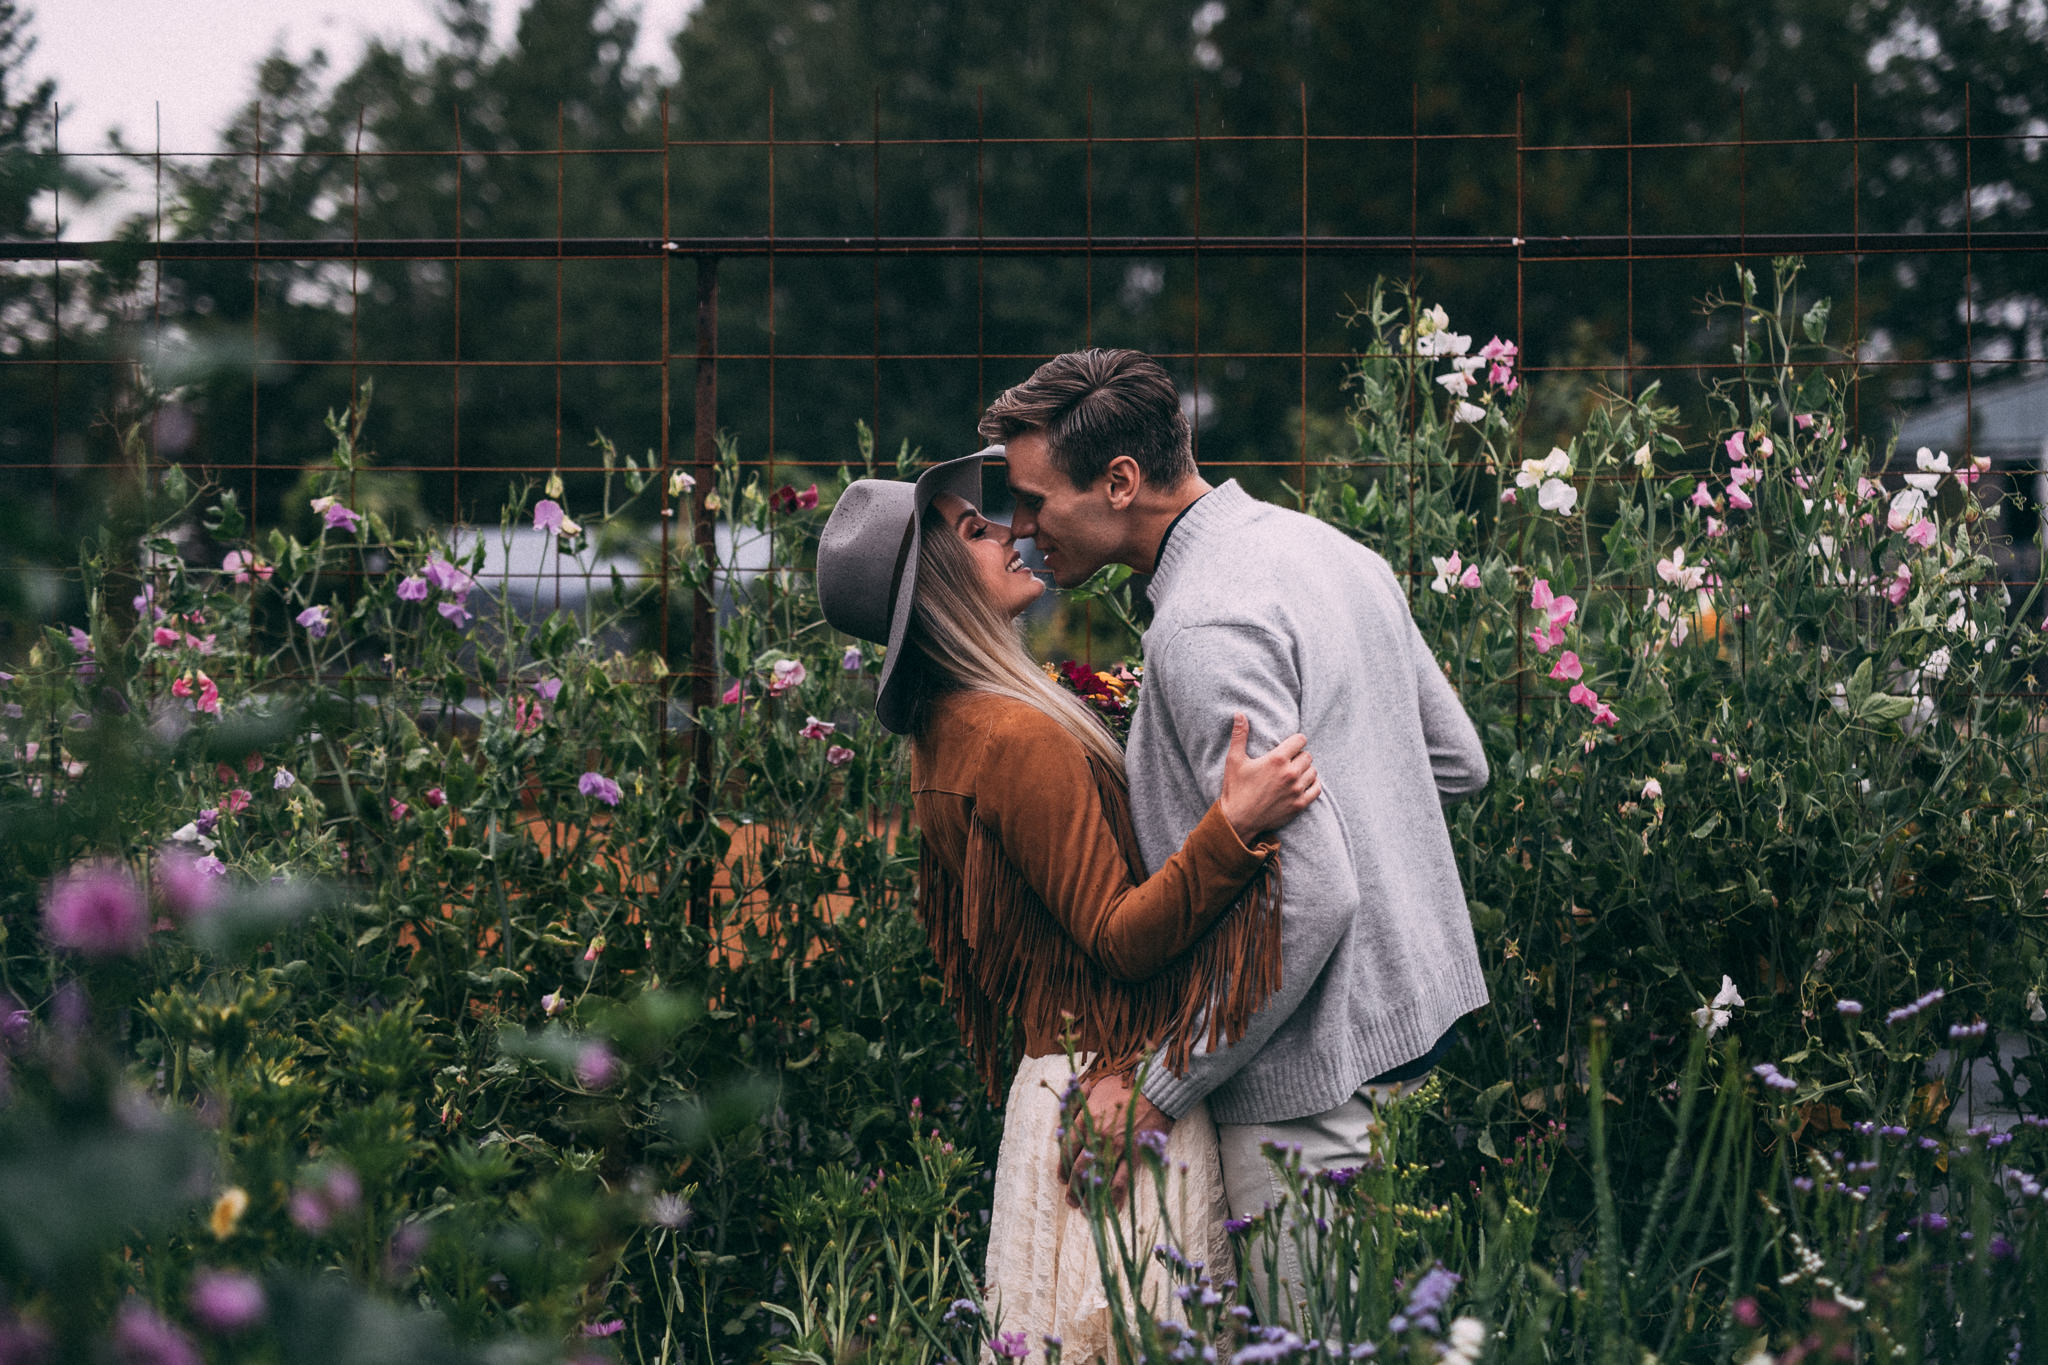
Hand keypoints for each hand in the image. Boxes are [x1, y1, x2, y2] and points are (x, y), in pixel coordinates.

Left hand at [1060, 1072, 1173, 1209]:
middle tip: (1071, 1200)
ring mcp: (1116, 1148)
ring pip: (1098, 1178)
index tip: (1062, 1178)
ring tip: (1086, 1210)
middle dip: (1073, 1187)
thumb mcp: (1097, 1086)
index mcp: (1086, 1120)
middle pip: (1080, 1168)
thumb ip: (1080, 1100)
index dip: (1063, 1168)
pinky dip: (1115, 1199)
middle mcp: (1098, 1137)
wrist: (1154, 1090)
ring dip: (1090, 1198)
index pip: (1068, 1150)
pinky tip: (1110, 1210)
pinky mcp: (1134, 1155)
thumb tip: (1067, 1109)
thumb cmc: (1125, 1085)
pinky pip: (1122, 1182)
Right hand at [1218, 713, 1321, 841]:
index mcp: (1277, 760)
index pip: (1300, 740)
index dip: (1295, 741)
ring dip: (1306, 770)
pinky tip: (1303, 784)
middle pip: (1307, 756)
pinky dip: (1313, 785)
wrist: (1238, 820)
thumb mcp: (1234, 760)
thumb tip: (1239, 714)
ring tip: (1294, 773)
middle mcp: (1290, 774)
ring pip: (1313, 771)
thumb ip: (1239, 735)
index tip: (1290, 745)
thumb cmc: (1235, 789)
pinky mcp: (1299, 805)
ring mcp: (1296, 790)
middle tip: (1289, 761)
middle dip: (1299, 756)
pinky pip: (1316, 789)